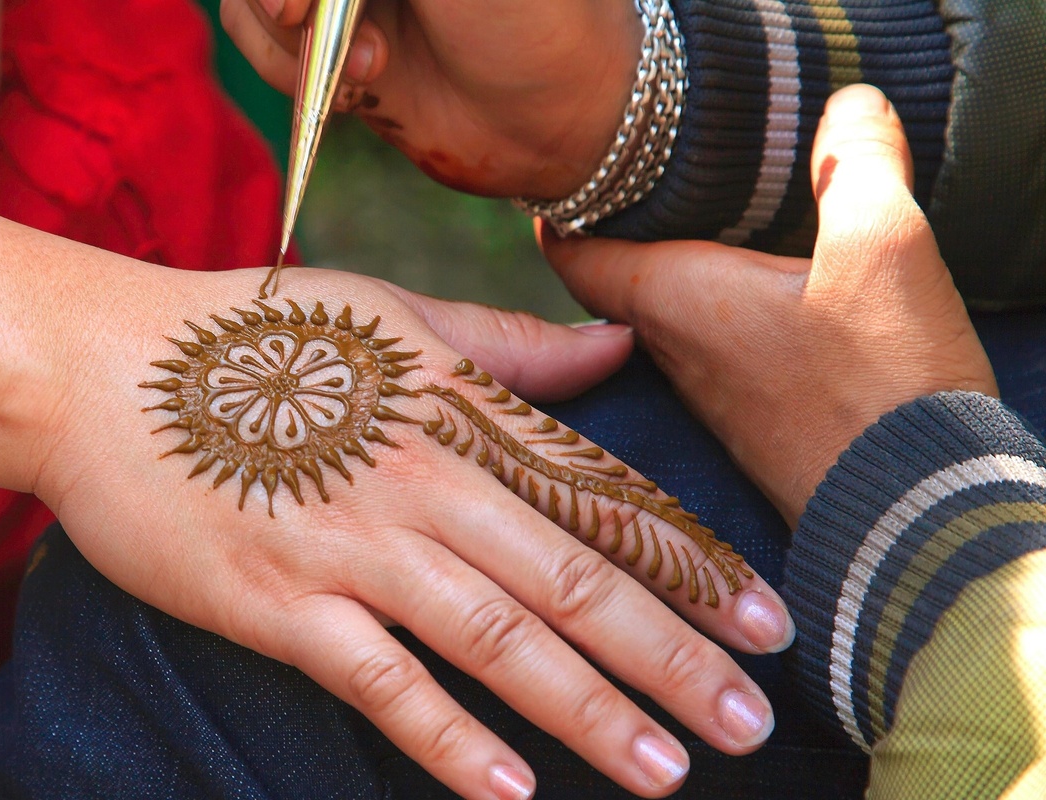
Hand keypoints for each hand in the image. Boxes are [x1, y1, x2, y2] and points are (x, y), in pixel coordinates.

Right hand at [29, 265, 794, 797]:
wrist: (99, 369)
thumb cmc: (245, 337)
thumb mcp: (383, 314)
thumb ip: (504, 345)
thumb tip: (615, 343)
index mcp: (455, 408)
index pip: (600, 496)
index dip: (693, 564)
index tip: (771, 624)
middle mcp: (422, 480)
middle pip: (572, 578)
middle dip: (674, 656)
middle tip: (755, 722)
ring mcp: (351, 546)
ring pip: (497, 637)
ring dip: (590, 709)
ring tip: (667, 772)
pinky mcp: (278, 603)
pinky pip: (381, 681)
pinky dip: (450, 737)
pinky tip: (511, 791)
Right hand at [219, 0, 640, 197]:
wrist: (554, 120)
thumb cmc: (528, 18)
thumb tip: (319, 2)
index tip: (298, 3)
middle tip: (301, 21)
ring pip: (246, 0)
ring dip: (287, 44)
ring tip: (372, 72)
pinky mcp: (324, 40)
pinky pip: (256, 43)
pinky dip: (284, 73)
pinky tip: (355, 93)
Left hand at [543, 85, 998, 525]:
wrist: (913, 519)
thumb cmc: (881, 386)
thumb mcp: (882, 250)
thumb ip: (858, 164)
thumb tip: (848, 105)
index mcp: (670, 299)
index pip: (572, 249)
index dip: (565, 204)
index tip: (574, 169)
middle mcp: (670, 352)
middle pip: (614, 279)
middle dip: (625, 229)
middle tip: (648, 180)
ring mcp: (710, 396)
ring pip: (666, 318)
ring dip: (680, 273)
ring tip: (713, 223)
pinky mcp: (754, 426)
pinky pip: (716, 353)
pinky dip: (726, 316)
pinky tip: (771, 300)